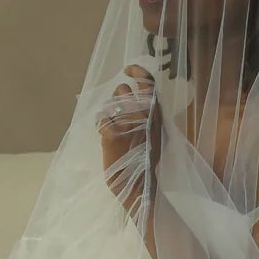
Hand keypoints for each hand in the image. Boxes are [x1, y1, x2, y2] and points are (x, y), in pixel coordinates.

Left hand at [98, 64, 160, 200]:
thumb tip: (137, 100)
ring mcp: (127, 126)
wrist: (140, 189)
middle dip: (117, 95)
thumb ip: (148, 119)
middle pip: (124, 91)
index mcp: (156, 118)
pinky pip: (101, 119)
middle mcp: (143, 118)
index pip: (149, 85)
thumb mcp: (155, 138)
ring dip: (109, 111)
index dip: (138, 72)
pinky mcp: (112, 136)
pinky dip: (101, 124)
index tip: (129, 69)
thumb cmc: (147, 165)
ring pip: (111, 104)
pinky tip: (105, 134)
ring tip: (112, 124)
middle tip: (117, 107)